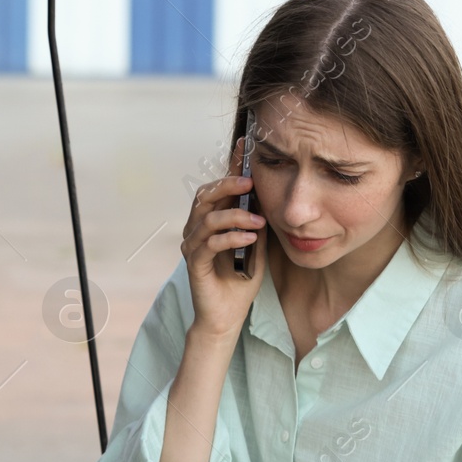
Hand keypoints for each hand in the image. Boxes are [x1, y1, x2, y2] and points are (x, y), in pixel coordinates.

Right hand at [181, 134, 267, 342]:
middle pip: (205, 196)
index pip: (217, 188)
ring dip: (235, 216)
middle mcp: (196, 230)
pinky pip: (209, 244)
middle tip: (250, 183)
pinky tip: (249, 238)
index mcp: (210, 221)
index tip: (244, 145)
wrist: (227, 316)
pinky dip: (230, 238)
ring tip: (258, 222)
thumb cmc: (240, 281)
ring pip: (207, 218)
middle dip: (227, 186)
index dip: (229, 165)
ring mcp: (192, 247)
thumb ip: (256, 221)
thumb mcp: (256, 244)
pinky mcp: (194, 265)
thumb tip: (268, 194)